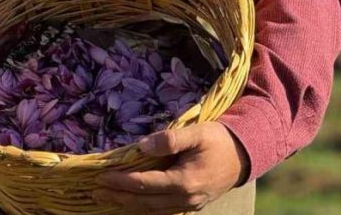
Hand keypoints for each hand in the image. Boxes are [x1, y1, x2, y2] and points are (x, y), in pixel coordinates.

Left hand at [92, 122, 247, 213]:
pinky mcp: (190, 204)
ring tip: (106, 199)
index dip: (122, 181)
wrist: (244, 155)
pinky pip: (162, 210)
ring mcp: (189, 204)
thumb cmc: (218, 140)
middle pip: (145, 202)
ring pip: (152, 210)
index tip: (102, 176)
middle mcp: (186, 198)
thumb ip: (170, 139)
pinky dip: (143, 207)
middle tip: (96, 191)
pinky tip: (130, 203)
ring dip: (128, 205)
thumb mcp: (196, 132)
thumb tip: (143, 146)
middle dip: (119, 197)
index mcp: (185, 182)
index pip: (145, 184)